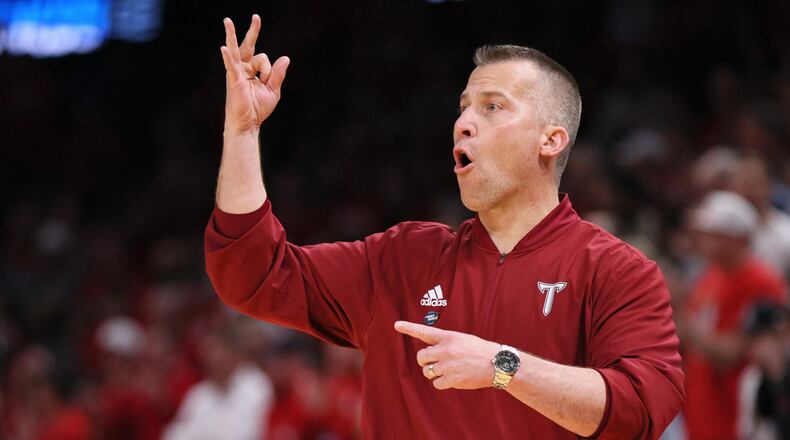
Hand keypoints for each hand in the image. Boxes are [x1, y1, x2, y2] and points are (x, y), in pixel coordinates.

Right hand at [220, 15, 289, 133]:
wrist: (248, 124)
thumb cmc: (257, 109)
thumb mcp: (273, 90)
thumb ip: (278, 74)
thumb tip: (285, 58)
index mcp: (252, 71)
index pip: (263, 60)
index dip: (269, 70)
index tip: (267, 79)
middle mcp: (243, 69)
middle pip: (247, 46)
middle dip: (252, 32)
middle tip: (257, 17)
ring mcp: (237, 73)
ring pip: (237, 51)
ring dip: (232, 35)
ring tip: (228, 20)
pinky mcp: (234, 81)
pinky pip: (231, 67)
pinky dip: (228, 58)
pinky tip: (224, 49)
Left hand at [394, 321, 499, 389]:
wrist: (498, 363)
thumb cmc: (479, 350)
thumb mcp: (462, 339)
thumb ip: (445, 343)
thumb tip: (430, 353)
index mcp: (449, 337)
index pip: (425, 331)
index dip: (409, 328)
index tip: (396, 324)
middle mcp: (446, 350)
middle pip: (421, 357)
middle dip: (425, 361)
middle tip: (435, 362)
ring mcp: (448, 365)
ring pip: (428, 372)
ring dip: (435, 373)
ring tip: (449, 370)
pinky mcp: (452, 379)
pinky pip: (437, 383)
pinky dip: (442, 383)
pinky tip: (454, 378)